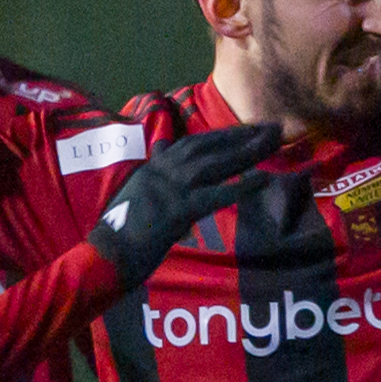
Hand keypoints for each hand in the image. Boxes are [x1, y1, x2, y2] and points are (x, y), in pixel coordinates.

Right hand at [90, 117, 289, 284]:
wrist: (106, 253)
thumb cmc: (120, 228)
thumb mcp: (137, 188)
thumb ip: (153, 168)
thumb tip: (163, 146)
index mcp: (155, 166)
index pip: (195, 143)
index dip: (225, 134)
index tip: (248, 129)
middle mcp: (164, 170)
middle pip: (210, 147)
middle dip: (242, 136)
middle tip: (272, 128)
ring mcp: (171, 189)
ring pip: (215, 164)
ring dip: (247, 152)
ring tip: (274, 143)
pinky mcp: (177, 210)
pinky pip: (215, 196)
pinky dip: (240, 187)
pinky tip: (263, 180)